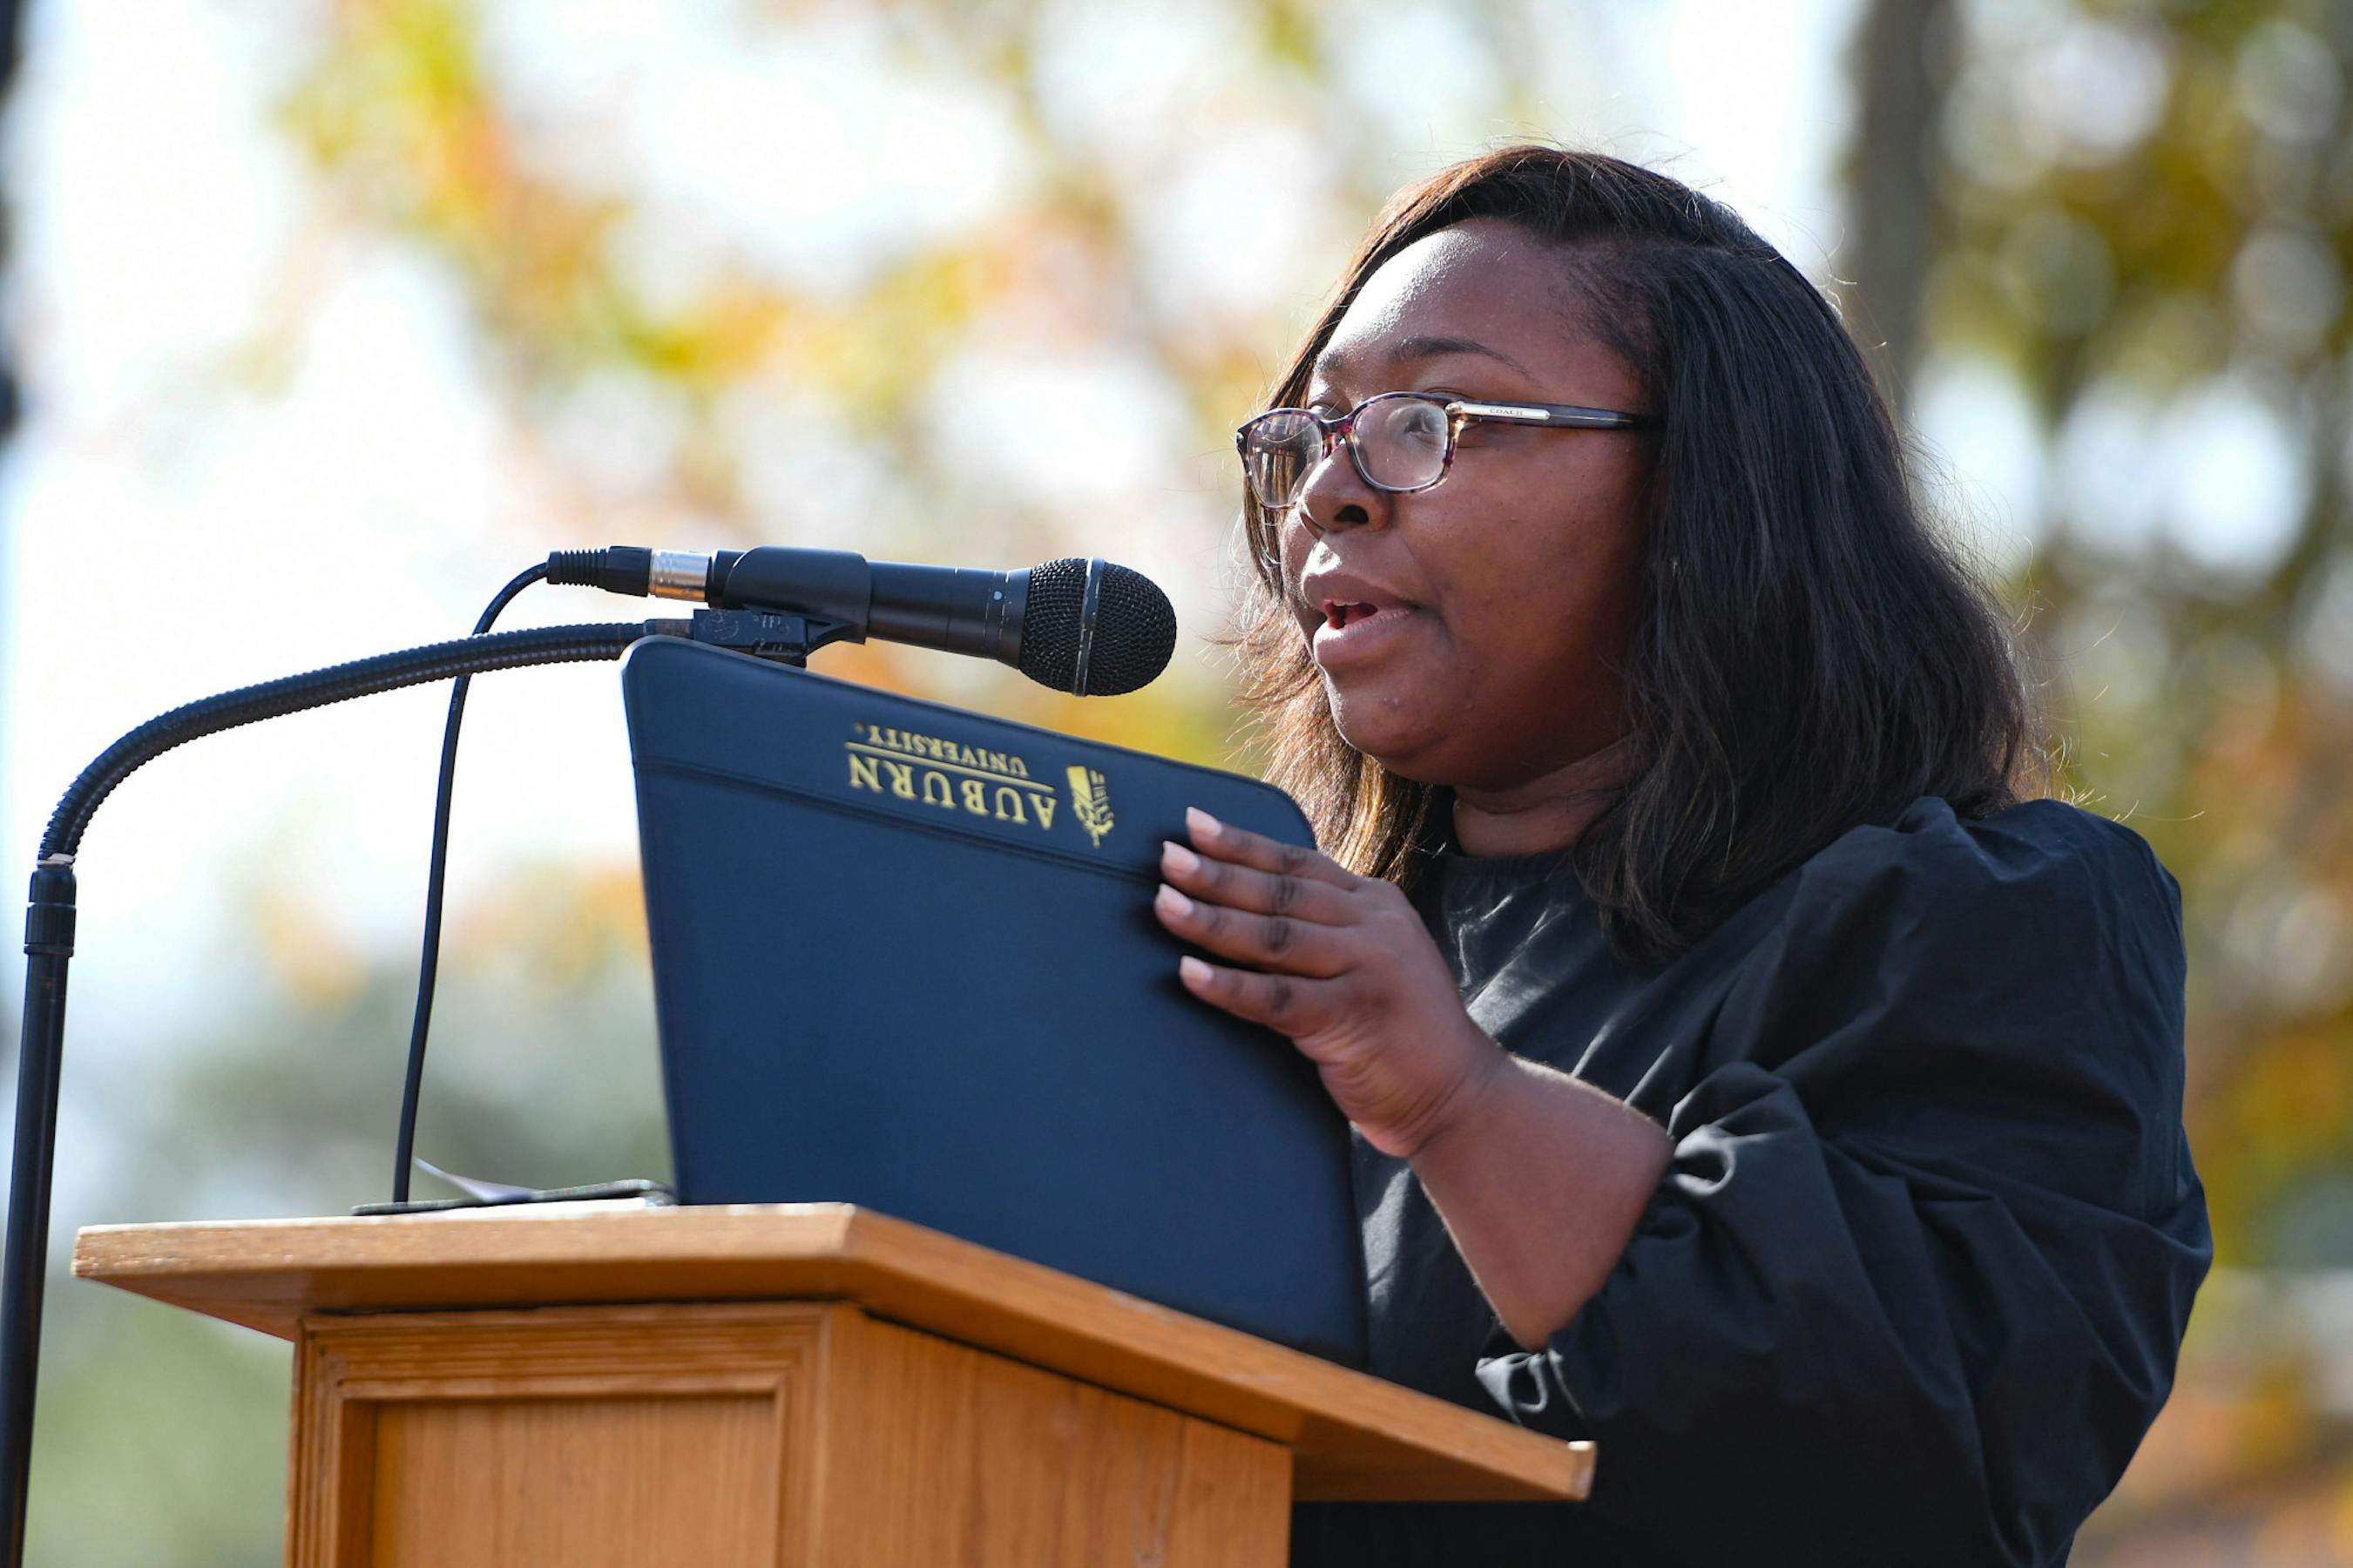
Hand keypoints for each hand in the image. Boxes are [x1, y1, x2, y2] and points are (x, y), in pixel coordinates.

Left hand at [1152, 806, 1503, 1157]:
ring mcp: (1368, 969)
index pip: (1300, 863)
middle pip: (1282, 892)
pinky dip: (1229, 985)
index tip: (1192, 824)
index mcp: (1377, 904)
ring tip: (1164, 906)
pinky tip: (1189, 973)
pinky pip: (1277, 998)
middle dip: (1218, 873)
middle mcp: (1376, 927)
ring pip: (1276, 937)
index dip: (1243, 843)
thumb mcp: (1373, 960)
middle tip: (1165, 858)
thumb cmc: (1400, 1031)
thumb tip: (1242, 907)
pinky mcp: (1354, 1018)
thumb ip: (1328, 932)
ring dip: (1214, 920)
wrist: (1459, 1096)